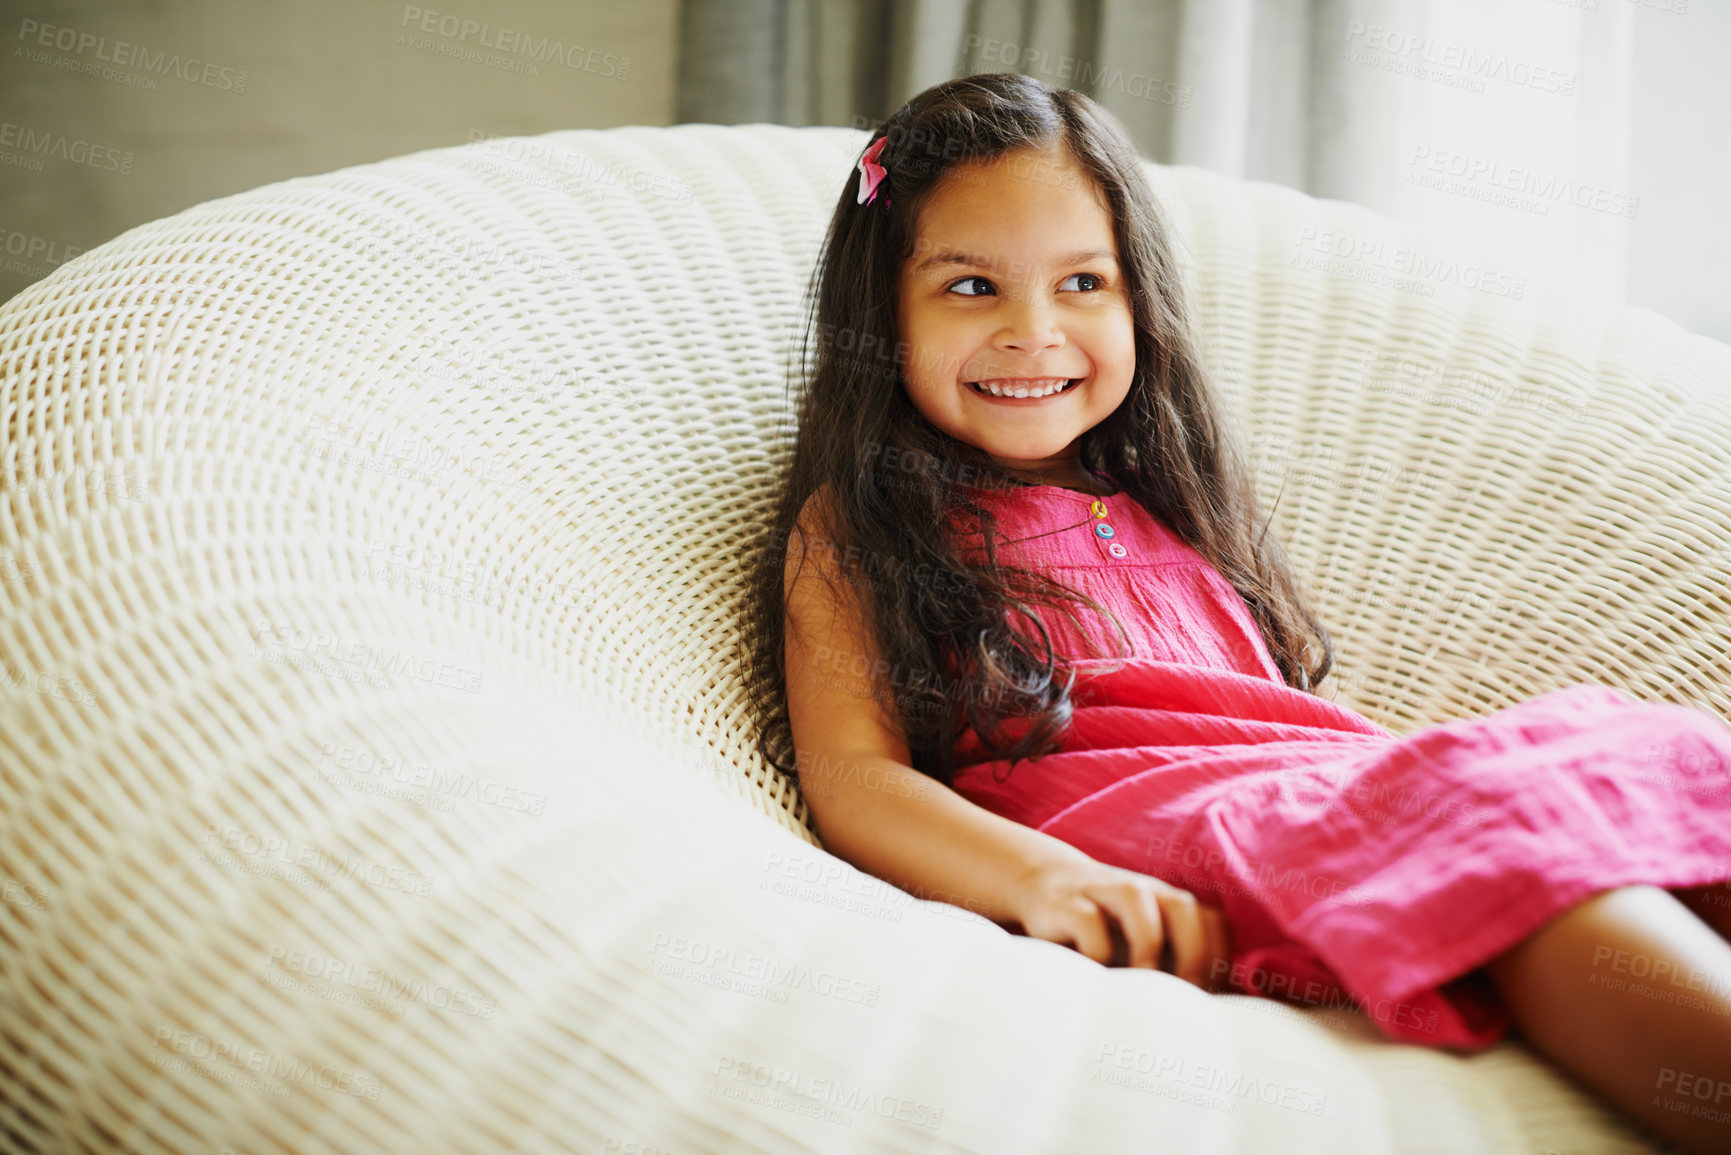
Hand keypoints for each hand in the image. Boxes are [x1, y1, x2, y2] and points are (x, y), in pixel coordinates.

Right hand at [1009, 855, 1231, 992]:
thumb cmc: (1100, 928)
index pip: (1212, 921)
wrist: (1037, 884)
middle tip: (1183, 995)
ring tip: (1142, 981)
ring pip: (1135, 895)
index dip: (1216, 960)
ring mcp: (1101, 891)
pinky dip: (1097, 949)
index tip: (1206, 998)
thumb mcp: (1137, 941)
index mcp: (1165, 902)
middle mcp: (1140, 892)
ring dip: (1147, 942)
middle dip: (1193, 953)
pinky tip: (1095, 977)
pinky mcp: (1064, 903)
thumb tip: (1197, 1020)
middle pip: (1182, 906)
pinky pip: (1086, 919)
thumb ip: (1166, 965)